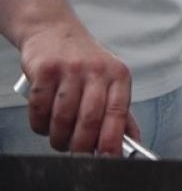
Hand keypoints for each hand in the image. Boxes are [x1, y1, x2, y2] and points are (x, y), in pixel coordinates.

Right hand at [18, 20, 138, 154]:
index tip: (107, 158)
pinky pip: (40, 109)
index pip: (119, 113)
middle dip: (81, 145)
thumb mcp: (109, 81)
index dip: (112, 141)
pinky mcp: (45, 70)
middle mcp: (97, 70)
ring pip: (63, 118)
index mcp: (119, 76)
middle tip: (76, 153)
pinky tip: (44, 123)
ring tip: (59, 138)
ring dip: (58, 137)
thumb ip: (120, 112)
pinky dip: (40, 124)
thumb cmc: (84, 64)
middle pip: (90, 120)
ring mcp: (70, 69)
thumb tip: (132, 142)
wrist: (54, 32)